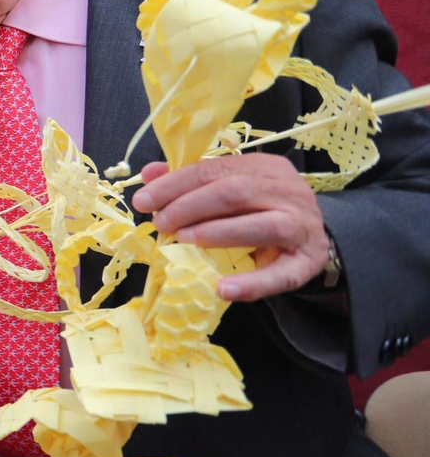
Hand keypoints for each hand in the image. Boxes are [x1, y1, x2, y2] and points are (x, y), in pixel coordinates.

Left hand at [131, 154, 327, 301]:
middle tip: (161, 223)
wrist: (311, 237)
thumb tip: (149, 174)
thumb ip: (193, 181)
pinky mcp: (308, 261)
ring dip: (218, 233)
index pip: (215, 168)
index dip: (175, 184)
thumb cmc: (262, 210)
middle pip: (236, 192)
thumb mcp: (231, 190)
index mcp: (266, 168)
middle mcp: (289, 191)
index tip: (144, 201)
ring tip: (184, 241)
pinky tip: (223, 289)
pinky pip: (282, 274)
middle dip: (190, 207)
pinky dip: (252, 284)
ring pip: (264, 226)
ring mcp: (303, 225)